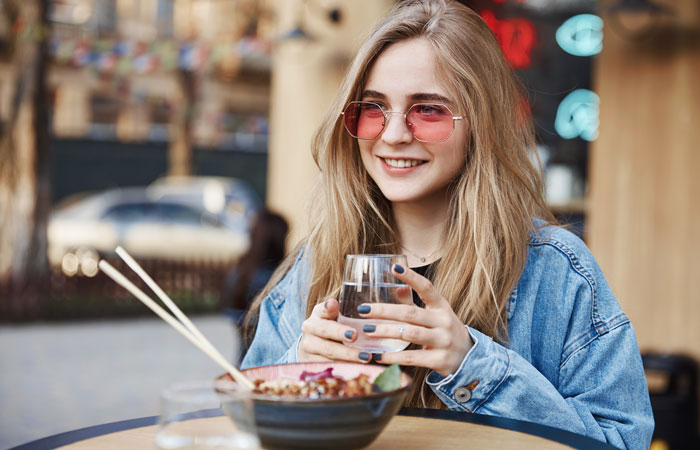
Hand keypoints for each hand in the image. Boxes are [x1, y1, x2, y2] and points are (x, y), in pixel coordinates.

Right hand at [297, 298, 372, 363]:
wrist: (312, 345)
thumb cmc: (332, 326)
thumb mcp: (335, 316)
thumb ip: (338, 310)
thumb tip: (333, 303)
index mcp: (318, 313)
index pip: (323, 308)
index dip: (328, 308)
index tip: (335, 305)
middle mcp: (310, 328)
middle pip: (325, 331)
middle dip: (340, 333)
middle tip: (355, 335)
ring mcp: (308, 346)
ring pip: (328, 351)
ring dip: (348, 355)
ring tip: (366, 356)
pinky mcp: (310, 362)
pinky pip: (329, 365)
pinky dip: (344, 367)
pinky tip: (357, 367)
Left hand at [358, 265, 472, 376]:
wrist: (470, 359)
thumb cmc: (445, 332)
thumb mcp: (436, 315)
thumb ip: (416, 304)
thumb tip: (396, 287)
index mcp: (442, 307)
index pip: (427, 288)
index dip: (412, 277)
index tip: (394, 268)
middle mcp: (443, 322)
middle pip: (410, 313)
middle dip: (384, 311)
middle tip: (363, 310)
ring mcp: (443, 341)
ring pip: (409, 334)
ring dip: (386, 331)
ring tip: (367, 330)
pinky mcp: (439, 360)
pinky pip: (412, 357)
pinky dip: (393, 357)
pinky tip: (378, 356)